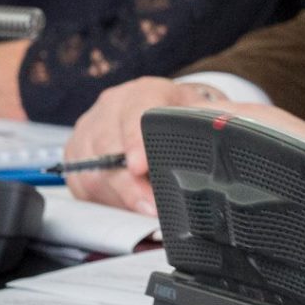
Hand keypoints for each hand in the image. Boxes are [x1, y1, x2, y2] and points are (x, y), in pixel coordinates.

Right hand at [65, 76, 210, 212]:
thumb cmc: (180, 115)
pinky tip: (126, 207)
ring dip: (118, 197)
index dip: (135, 142)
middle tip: (151, 208)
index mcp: (142, 92)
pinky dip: (104, 200)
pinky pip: (81, 183)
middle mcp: (109, 107)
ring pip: (91, 170)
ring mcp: (89, 129)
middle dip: (129, 184)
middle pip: (107, 149)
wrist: (161, 109)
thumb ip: (206, 127)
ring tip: (144, 213)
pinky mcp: (76, 154)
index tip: (140, 166)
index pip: (134, 114)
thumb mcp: (197, 114)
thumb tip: (229, 142)